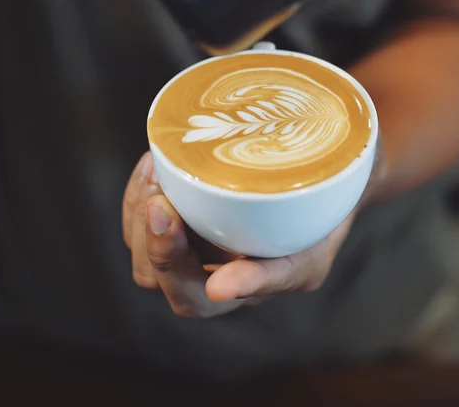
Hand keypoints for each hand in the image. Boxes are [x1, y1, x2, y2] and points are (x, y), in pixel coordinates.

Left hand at [122, 150, 380, 319]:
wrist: (321, 191)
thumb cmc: (319, 231)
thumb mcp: (307, 258)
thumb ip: (268, 277)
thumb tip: (219, 289)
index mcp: (231, 293)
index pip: (187, 297)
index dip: (169, 260)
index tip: (167, 211)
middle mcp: (203, 272)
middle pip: (151, 272)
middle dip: (148, 233)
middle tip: (160, 192)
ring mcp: (187, 241)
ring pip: (137, 241)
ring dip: (138, 206)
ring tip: (157, 169)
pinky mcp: (178, 211)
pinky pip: (139, 211)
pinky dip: (140, 187)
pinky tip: (154, 161)